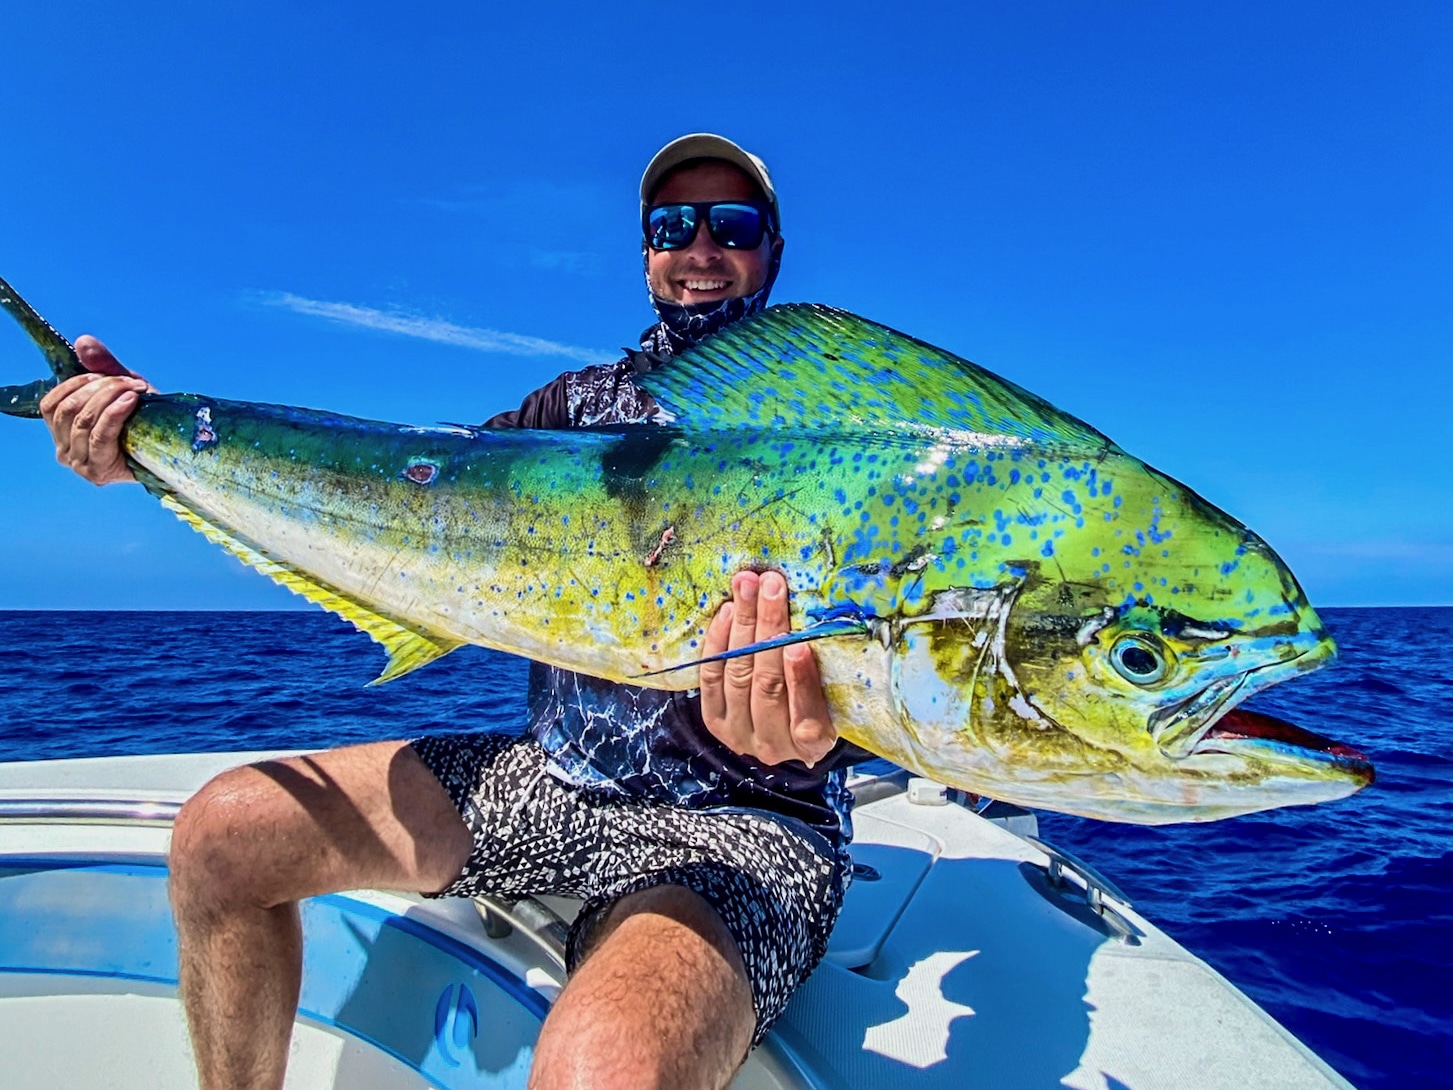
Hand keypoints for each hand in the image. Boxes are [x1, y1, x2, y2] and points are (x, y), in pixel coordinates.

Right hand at [39, 335, 149, 484]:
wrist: (174, 448)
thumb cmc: (145, 419)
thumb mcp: (123, 388)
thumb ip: (102, 366)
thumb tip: (83, 342)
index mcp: (62, 431)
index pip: (51, 403)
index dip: (76, 383)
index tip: (106, 375)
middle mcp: (64, 451)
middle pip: (68, 409)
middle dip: (100, 388)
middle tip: (130, 382)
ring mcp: (79, 463)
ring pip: (82, 420)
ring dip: (110, 398)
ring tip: (135, 390)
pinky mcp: (98, 471)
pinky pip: (99, 435)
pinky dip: (114, 413)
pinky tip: (130, 400)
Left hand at [700, 570, 836, 766]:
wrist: (785, 731)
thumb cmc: (819, 703)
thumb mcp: (832, 693)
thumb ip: (826, 669)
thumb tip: (820, 617)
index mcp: (812, 742)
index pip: (806, 714)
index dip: (801, 680)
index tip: (800, 646)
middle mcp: (772, 745)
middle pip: (767, 683)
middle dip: (769, 628)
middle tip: (771, 587)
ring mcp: (738, 734)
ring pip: (737, 675)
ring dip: (743, 624)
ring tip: (747, 587)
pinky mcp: (714, 720)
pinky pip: (711, 677)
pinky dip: (718, 641)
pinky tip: (727, 611)